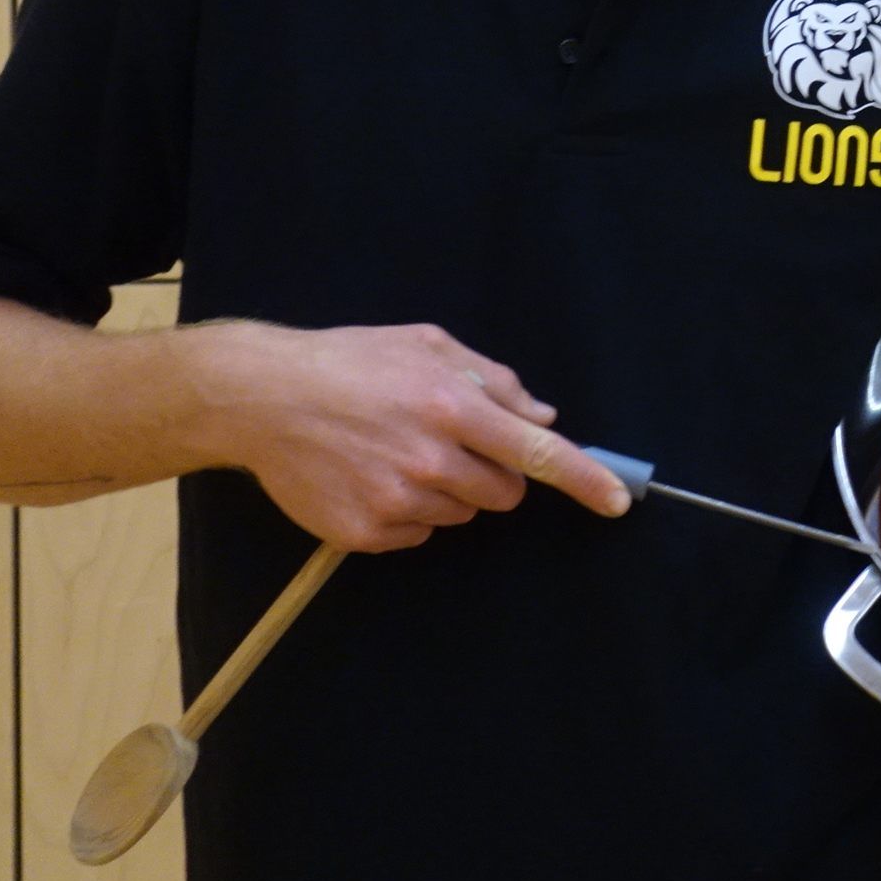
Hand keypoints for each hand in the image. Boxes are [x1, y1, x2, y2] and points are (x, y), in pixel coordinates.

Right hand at [191, 320, 629, 551]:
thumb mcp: (429, 346)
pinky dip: (408, 513)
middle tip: (454, 445)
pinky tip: (373, 477)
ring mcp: (396, 501)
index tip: (618, 502)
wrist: (262, 397)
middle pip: (504, 495)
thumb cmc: (352, 362)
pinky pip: (417, 535)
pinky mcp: (363, 533)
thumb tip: (544, 417)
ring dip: (448, 492)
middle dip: (494, 475)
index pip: (536, 454)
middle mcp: (430, 459)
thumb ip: (494, 380)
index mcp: (454, 407)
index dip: (584, 480)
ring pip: (461, 515)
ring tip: (399, 452)